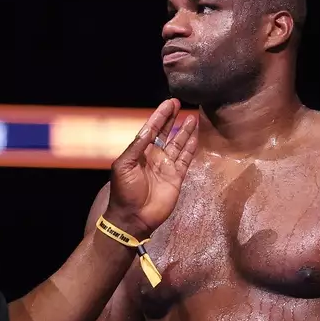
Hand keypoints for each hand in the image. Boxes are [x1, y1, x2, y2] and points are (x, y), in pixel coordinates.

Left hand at [105, 99, 199, 236]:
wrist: (134, 217)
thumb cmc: (125, 191)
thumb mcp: (124, 165)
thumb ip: (137, 147)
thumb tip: (148, 129)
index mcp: (140, 152)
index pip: (151, 129)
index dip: (160, 116)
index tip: (169, 103)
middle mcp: (154, 156)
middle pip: (165, 133)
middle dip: (171, 119)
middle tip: (179, 104)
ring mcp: (166, 166)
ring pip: (178, 144)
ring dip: (184, 131)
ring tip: (192, 117)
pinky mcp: (177, 177)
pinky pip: (186, 159)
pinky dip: (190, 148)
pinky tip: (195, 137)